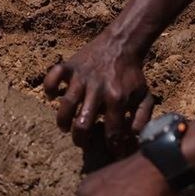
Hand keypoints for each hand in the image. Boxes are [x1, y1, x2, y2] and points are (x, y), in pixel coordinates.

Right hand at [43, 31, 154, 153]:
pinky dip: (49, 87)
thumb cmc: (132, 74)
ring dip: (62, 120)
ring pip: (66, 104)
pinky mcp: (70, 65)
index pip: (112, 132)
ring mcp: (81, 76)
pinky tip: (54, 96)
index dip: (113, 147)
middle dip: (80, 139)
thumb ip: (142, 119)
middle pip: (82, 124)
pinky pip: (53, 77)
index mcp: (117, 98)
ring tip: (65, 127)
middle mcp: (97, 89)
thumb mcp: (145, 96)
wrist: (122, 44)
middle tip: (81, 142)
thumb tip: (134, 139)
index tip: (112, 151)